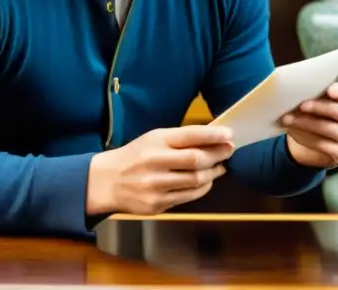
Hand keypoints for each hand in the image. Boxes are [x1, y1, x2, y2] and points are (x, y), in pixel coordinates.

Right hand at [87, 125, 234, 215]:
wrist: (107, 181)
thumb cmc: (136, 156)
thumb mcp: (153, 139)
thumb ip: (180, 139)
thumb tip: (213, 137)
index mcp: (154, 141)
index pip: (189, 135)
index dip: (212, 135)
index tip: (229, 134)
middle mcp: (154, 162)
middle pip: (195, 160)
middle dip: (218, 154)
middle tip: (229, 150)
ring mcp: (155, 185)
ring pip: (195, 180)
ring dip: (213, 173)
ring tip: (220, 166)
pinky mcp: (156, 204)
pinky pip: (188, 197)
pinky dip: (203, 188)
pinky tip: (207, 181)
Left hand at [280, 82, 337, 168]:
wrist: (304, 145)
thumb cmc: (307, 118)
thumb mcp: (305, 105)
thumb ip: (306, 96)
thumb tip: (293, 89)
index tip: (330, 91)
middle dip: (323, 108)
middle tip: (302, 106)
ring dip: (312, 125)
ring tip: (290, 121)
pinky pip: (335, 149)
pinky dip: (314, 142)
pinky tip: (297, 135)